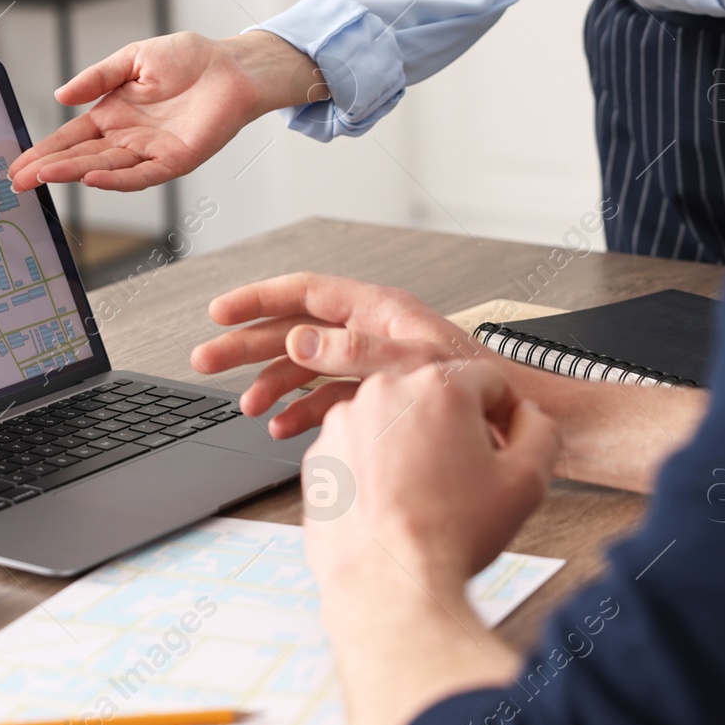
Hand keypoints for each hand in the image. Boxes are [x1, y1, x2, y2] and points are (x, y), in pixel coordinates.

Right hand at [7, 31, 322, 192]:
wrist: (231, 66)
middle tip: (17, 181)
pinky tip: (92, 179)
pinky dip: (117, 180)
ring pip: (104, 167)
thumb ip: (97, 77)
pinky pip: (141, 175)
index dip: (44, 150)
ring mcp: (149, 152)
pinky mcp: (174, 161)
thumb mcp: (132, 59)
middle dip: (48, 168)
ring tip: (44, 177)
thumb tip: (60, 95)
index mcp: (113, 114)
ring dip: (74, 173)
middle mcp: (127, 137)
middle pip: (80, 157)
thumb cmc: (188, 59)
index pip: (71, 137)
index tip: (17, 163)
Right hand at [190, 273, 480, 438]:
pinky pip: (326, 399)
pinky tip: (283, 429)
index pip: (304, 293)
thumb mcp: (414, 365)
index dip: (257, 300)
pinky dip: (301, 413)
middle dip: (247, 346)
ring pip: (305, 367)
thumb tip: (297, 342)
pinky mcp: (378, 399)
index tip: (218, 313)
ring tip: (246, 407)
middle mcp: (371, 334)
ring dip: (271, 385)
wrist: (520, 430)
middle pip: (294, 331)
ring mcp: (372, 367)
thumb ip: (354, 352)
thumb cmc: (484, 392)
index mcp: (379, 312)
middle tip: (205, 360)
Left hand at [304, 360, 557, 596]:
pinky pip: (359, 449)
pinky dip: (375, 468)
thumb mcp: (527, 481)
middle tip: (463, 476)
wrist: (389, 585)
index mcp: (438, 387)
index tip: (500, 443)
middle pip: (435, 398)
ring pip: (393, 421)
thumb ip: (539, 431)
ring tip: (424, 495)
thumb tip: (526, 415)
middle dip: (453, 429)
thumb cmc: (452, 535)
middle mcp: (383, 391)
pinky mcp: (319, 453)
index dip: (502, 414)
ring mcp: (344, 422)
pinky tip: (392, 503)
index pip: (486, 381)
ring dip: (411, 446)